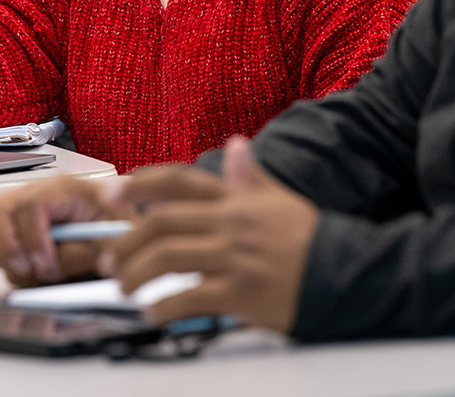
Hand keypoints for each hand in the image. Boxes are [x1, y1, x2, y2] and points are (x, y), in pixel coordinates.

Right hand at [0, 175, 127, 285]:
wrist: (117, 230)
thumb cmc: (116, 226)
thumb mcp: (108, 240)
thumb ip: (79, 254)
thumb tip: (50, 268)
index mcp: (63, 188)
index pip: (31, 205)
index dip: (33, 239)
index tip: (46, 266)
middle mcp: (35, 194)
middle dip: (6, 247)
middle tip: (26, 270)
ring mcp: (22, 212)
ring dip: (13, 263)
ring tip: (44, 276)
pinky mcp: (17, 231)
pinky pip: (0, 251)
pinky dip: (16, 269)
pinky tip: (41, 274)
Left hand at [103, 136, 318, 333]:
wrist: (347, 276)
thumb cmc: (308, 239)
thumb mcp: (278, 199)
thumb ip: (249, 175)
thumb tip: (235, 143)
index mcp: (234, 198)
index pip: (177, 181)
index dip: (140, 184)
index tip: (112, 192)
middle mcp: (230, 222)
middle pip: (162, 222)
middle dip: (127, 239)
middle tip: (107, 256)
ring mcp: (234, 257)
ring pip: (168, 257)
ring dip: (137, 271)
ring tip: (122, 284)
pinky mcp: (241, 293)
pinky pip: (191, 297)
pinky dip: (165, 305)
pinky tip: (152, 312)